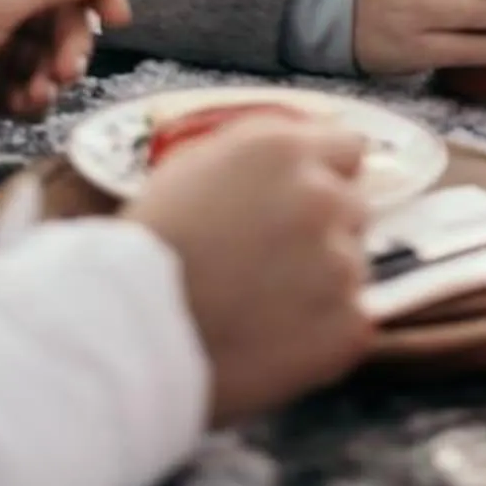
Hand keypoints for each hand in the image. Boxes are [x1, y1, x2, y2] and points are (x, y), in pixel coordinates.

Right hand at [128, 121, 373, 421]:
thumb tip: (302, 157)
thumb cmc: (151, 248)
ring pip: (351, 265)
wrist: (132, 330)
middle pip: (352, 205)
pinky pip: (352, 321)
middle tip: (270, 258)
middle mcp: (322, 197)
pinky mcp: (347, 325)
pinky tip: (275, 338)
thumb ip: (258, 156)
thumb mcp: (194, 166)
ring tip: (261, 305)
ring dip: (321, 280)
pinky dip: (323, 331)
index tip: (301, 198)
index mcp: (283, 150)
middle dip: (322, 226)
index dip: (323, 173)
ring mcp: (341, 263)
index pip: (347, 147)